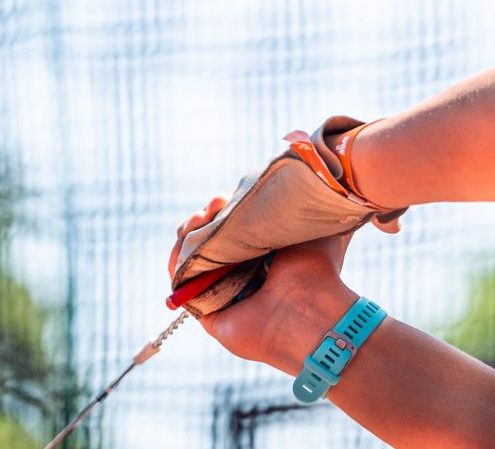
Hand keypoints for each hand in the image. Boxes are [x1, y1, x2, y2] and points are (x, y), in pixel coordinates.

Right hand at [171, 197, 358, 370]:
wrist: (308, 306)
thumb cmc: (317, 267)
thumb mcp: (310, 226)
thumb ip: (297, 206)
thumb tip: (300, 181)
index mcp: (269, 258)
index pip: (236, 230)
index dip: (228, 211)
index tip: (229, 195)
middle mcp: (245, 277)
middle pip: (211, 242)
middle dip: (207, 218)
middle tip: (218, 202)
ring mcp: (224, 294)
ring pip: (193, 259)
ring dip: (190, 233)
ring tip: (202, 216)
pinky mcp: (206, 313)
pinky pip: (182, 283)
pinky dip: (177, 260)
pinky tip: (185, 237)